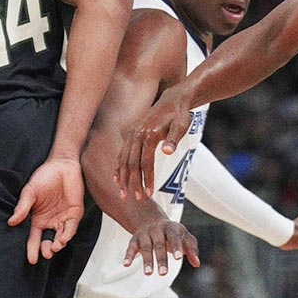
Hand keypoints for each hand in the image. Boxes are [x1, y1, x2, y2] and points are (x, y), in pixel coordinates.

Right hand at [8, 156, 84, 264]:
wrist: (62, 165)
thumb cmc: (44, 177)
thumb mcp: (30, 192)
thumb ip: (22, 207)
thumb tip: (12, 222)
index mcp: (37, 219)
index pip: (34, 238)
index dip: (32, 249)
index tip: (31, 260)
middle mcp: (50, 221)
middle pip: (48, 241)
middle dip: (46, 250)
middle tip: (45, 253)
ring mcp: (63, 218)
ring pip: (60, 237)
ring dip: (58, 244)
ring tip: (54, 247)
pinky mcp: (75, 213)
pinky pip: (71, 227)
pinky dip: (68, 234)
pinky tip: (63, 238)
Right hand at [116, 85, 192, 200]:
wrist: (173, 98)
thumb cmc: (179, 114)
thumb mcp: (181, 125)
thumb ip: (174, 139)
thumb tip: (168, 152)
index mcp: (149, 134)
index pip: (145, 162)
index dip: (147, 179)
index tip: (150, 193)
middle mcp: (137, 134)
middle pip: (132, 163)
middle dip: (134, 182)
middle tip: (137, 198)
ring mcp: (132, 134)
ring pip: (124, 159)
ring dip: (123, 178)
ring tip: (123, 194)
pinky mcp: (131, 134)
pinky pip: (121, 153)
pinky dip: (118, 167)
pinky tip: (117, 179)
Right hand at [123, 218, 199, 274]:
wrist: (151, 219)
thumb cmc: (172, 232)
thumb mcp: (184, 237)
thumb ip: (191, 249)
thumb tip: (196, 263)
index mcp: (171, 228)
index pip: (174, 236)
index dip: (176, 246)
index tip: (178, 258)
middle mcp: (157, 230)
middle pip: (159, 244)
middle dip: (161, 259)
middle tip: (163, 273)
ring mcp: (145, 234)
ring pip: (145, 247)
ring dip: (147, 260)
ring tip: (149, 273)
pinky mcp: (135, 239)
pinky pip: (131, 247)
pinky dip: (128, 255)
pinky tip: (126, 264)